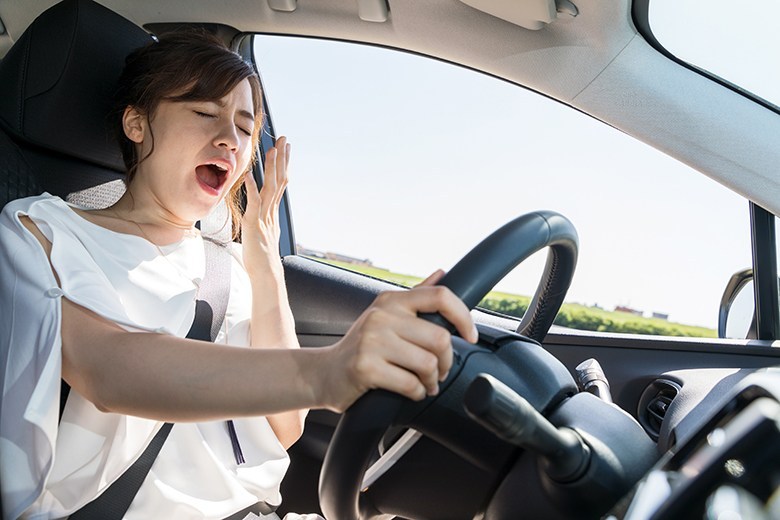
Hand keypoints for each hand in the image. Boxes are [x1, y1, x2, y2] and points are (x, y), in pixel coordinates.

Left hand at [241, 136, 289, 279]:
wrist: (266, 275)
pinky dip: (251, 187)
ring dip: (272, 167)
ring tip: (272, 149)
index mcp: (272, 213)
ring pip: (270, 187)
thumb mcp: (263, 236)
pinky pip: (254, 203)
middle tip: (285, 140)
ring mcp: (264, 217)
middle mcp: (271, 212)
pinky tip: (249, 174)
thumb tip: (261, 217)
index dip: (283, 165)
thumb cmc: (262, 259)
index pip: (281, 184)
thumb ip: (262, 222)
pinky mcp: (254, 224)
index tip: (285, 149)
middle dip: (282, 159)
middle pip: (280, 180)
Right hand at [318, 270, 478, 411]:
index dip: (463, 316)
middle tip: (440, 372)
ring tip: (426, 384)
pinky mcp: (366, 368)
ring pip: (427, 363)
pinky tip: (411, 392)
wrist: (324, 373)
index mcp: (391, 300)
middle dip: (446, 362)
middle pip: (439, 337)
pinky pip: (410, 384)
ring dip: (432, 381)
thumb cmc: (361, 346)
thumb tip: (442, 273)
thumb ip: (415, 295)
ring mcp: (372, 341)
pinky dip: (417, 393)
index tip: (470, 335)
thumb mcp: (385, 314)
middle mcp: (381, 316)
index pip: (440, 296)